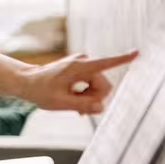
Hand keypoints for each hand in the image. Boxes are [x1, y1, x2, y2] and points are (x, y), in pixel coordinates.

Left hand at [19, 50, 138, 114]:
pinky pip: (94, 84)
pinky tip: (76, 101)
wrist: (27, 82)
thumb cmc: (41, 91)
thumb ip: (81, 105)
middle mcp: (84, 62)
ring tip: (74, 105)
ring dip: (90, 98)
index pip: (105, 63)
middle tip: (79, 111)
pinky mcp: (82, 68)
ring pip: (100, 87)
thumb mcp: (60, 103)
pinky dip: (87, 94)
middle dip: (95, 99)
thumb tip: (101, 107)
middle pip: (104, 85)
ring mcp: (83, 64)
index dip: (122, 59)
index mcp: (79, 67)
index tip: (137, 52)